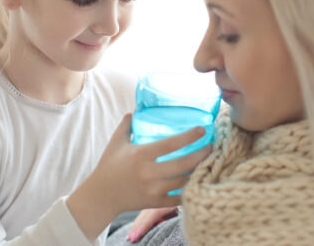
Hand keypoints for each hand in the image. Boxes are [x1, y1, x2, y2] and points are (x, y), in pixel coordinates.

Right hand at [67, 114, 210, 240]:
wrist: (101, 196)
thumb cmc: (109, 166)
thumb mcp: (116, 142)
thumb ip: (126, 125)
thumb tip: (135, 111)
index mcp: (141, 155)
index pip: (171, 144)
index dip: (189, 136)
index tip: (202, 129)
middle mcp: (149, 173)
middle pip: (184, 163)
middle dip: (202, 154)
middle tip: (212, 146)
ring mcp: (153, 189)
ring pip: (184, 181)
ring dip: (199, 171)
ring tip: (208, 162)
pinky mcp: (154, 202)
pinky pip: (178, 199)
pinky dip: (189, 191)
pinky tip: (198, 183)